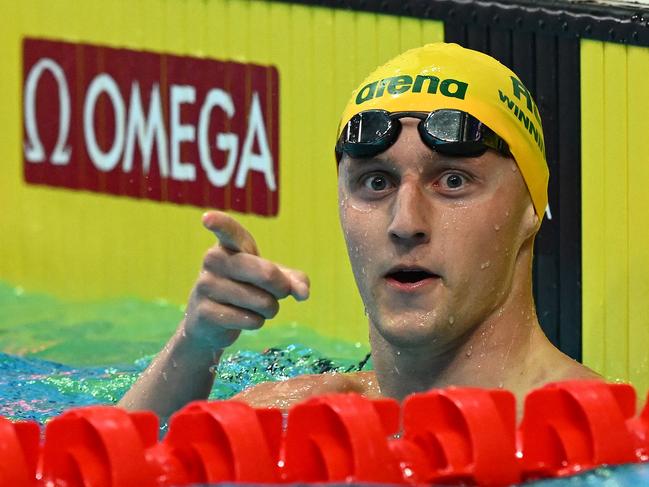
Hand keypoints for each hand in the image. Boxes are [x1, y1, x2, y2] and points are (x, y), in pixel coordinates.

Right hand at [182, 211, 309, 350]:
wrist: (212, 321)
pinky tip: (244, 318)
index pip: (228, 231)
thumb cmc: (247, 288)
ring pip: (261, 301)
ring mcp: (206, 285)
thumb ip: (293, 280)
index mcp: (230, 245)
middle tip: (281, 292)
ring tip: (258, 307)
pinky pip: (249, 319)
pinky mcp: (203, 312)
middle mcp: (214, 260)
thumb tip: (303, 293)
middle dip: (282, 288)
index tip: (207, 219)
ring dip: (269, 309)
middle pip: (266, 273)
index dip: (219, 223)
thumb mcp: (272, 279)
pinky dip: (256, 322)